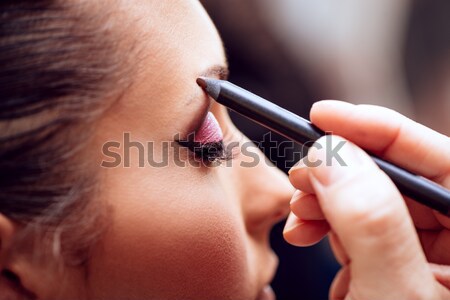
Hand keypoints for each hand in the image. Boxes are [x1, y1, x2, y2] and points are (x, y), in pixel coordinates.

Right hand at [283, 100, 449, 298]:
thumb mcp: (391, 295)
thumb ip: (370, 222)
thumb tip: (331, 155)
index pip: (442, 161)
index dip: (380, 128)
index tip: (323, 115)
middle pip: (398, 177)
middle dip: (340, 171)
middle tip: (302, 175)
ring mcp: (422, 255)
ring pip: (371, 198)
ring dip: (325, 199)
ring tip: (299, 214)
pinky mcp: (392, 265)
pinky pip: (358, 225)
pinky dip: (326, 224)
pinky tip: (308, 235)